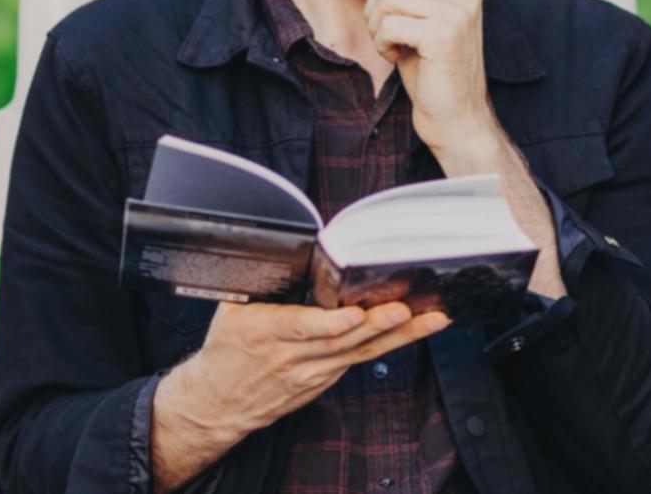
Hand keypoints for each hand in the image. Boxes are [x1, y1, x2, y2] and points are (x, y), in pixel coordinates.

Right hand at [168, 300, 449, 444]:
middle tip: (406, 309)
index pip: (302, 328)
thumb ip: (261, 283)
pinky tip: (416, 330)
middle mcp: (293, 357)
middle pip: (342, 341)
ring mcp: (313, 373)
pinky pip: (361, 360)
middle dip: (377, 324)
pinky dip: (390, 345)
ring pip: (361, 353)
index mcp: (266, 332)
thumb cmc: (227, 348)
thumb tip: (286, 246)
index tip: (355, 314)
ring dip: (399, 336)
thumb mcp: (232, 310)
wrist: (218, 403)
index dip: (331, 323)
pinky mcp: (325, 381)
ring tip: (432, 319)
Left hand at [337, 0, 498, 166]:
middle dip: (374, 6)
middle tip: (387, 35)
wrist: (457, 118)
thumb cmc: (431, 72)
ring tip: (394, 46)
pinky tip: (398, 58)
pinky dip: (383, 43)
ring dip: (378, 26)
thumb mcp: (410, 24)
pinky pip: (390, 24)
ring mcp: (458, 12)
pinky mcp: (444, 35)